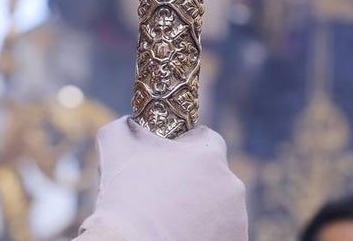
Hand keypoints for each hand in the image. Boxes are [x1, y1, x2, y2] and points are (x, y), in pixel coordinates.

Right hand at [78, 116, 247, 240]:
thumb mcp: (115, 143)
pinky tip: (180, 235)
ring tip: (170, 221)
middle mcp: (231, 184)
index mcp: (209, 153)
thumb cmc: (124, 197)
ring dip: (200, 209)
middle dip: (193, 181)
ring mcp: (236, 218)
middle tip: (164, 196)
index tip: (166, 162)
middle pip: (213, 175)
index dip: (183, 149)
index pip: (204, 139)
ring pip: (218, 206)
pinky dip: (205, 233)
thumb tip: (130, 122)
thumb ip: (128, 125)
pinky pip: (221, 232)